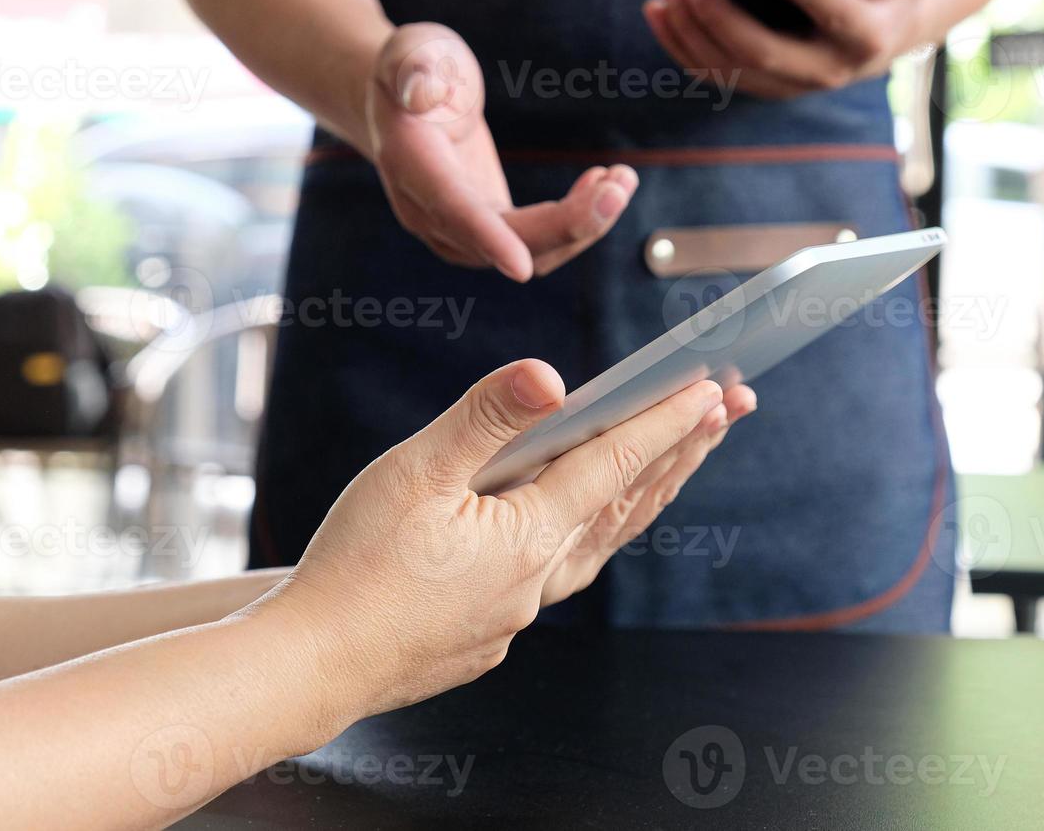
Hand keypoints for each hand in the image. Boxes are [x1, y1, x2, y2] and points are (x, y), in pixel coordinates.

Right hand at [271, 360, 747, 722]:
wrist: (311, 668)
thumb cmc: (354, 568)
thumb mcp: (414, 474)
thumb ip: (485, 419)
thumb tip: (550, 376)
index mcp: (528, 536)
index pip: (614, 465)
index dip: (664, 420)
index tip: (711, 385)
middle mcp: (537, 579)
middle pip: (627, 505)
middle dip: (682, 450)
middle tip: (731, 407)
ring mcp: (515, 612)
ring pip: (601, 543)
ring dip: (645, 493)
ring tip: (679, 460)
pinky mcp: (488, 633)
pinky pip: (560, 574)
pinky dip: (591, 535)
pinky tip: (580, 526)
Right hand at [364, 23, 637, 280]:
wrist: (401, 103)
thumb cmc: (411, 67)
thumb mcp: (411, 51)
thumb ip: (415, 68)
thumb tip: (421, 88)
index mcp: (412, 166)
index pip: (452, 209)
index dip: (487, 237)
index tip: (519, 267)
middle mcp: (431, 212)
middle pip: (506, 241)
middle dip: (569, 222)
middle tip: (620, 183)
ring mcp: (459, 230)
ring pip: (529, 252)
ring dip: (583, 224)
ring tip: (622, 178)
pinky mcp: (488, 228)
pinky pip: (536, 242)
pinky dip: (576, 220)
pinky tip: (602, 183)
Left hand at [642, 0, 939, 99]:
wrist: (881, 30)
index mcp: (867, 38)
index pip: (840, 19)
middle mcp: (823, 71)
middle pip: (762, 51)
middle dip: (718, 11)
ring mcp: (785, 84)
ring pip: (727, 65)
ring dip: (688, 24)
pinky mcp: (758, 83)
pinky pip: (710, 71)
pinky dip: (677, 42)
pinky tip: (657, 9)